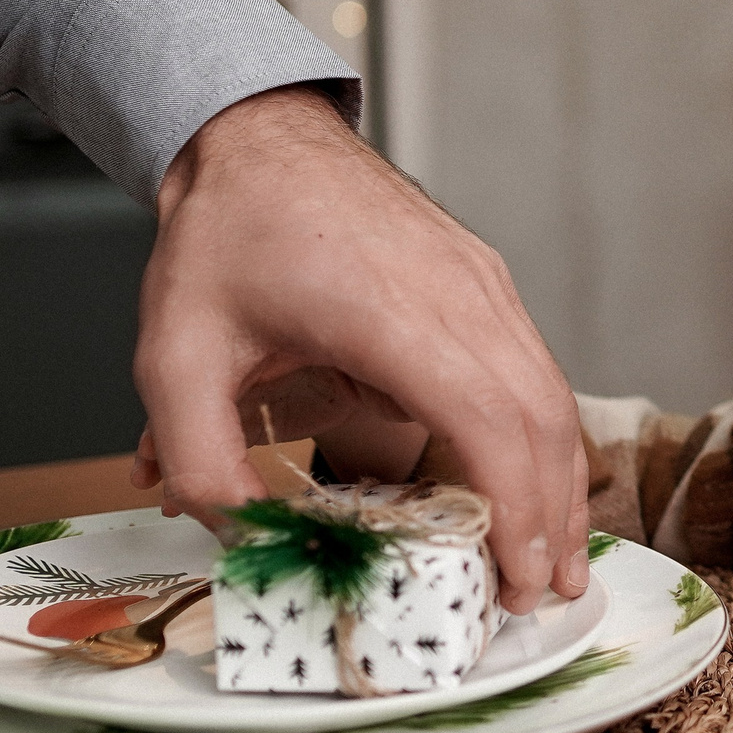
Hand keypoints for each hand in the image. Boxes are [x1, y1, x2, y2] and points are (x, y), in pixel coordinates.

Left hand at [129, 85, 588, 610]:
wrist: (256, 136)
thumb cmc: (224, 235)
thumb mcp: (173, 354)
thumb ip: (199, 456)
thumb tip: (238, 537)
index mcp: (390, 310)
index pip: (487, 419)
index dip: (514, 507)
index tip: (516, 578)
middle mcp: (459, 293)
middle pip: (541, 416)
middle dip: (551, 516)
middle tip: (540, 597)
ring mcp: (482, 282)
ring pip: (550, 393)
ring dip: (559, 481)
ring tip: (553, 560)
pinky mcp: (484, 280)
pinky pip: (533, 368)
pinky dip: (543, 436)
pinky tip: (532, 485)